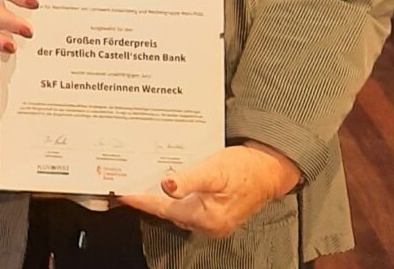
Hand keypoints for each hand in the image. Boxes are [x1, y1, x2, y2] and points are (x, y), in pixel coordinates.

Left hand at [114, 143, 301, 239]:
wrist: (271, 170)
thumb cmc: (246, 168)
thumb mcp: (214, 169)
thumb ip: (189, 179)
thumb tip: (166, 185)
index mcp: (204, 216)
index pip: (162, 209)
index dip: (141, 200)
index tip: (122, 193)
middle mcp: (207, 224)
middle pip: (168, 211)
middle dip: (149, 197)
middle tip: (129, 183)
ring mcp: (212, 222)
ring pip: (178, 210)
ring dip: (162, 197)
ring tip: (144, 182)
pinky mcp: (216, 215)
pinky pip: (189, 207)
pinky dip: (177, 197)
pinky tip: (170, 185)